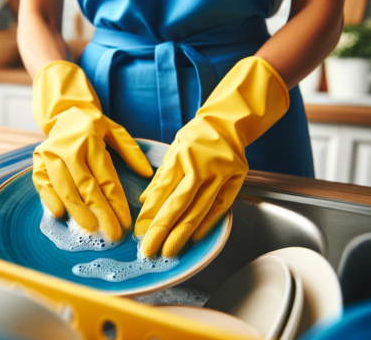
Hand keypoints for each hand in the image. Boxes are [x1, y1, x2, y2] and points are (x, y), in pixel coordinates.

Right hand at [32, 61, 152, 241]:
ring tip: (92, 230)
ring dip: (79, 212)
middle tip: (112, 234)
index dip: (116, 203)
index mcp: (91, 141)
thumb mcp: (116, 131)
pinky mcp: (37, 161)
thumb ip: (131, 151)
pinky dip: (50, 201)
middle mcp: (69, 148)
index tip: (125, 222)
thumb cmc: (93, 125)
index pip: (106, 179)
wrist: (63, 111)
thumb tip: (147, 173)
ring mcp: (50, 155)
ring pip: (65, 189)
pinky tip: (61, 215)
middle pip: (87, 187)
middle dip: (101, 213)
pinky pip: (42, 185)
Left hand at [134, 57, 288, 257]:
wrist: (228, 123)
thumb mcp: (173, 149)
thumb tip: (146, 202)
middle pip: (179, 204)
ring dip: (182, 234)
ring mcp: (220, 174)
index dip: (150, 214)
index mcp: (181, 156)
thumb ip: (161, 176)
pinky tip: (193, 238)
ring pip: (198, 210)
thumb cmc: (196, 137)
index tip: (139, 232)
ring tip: (168, 251)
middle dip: (161, 230)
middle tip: (148, 250)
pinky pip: (219, 208)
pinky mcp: (235, 181)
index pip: (162, 190)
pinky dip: (206, 225)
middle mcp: (200, 166)